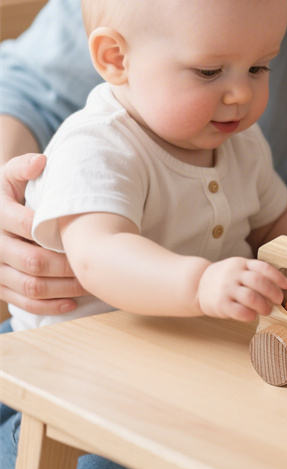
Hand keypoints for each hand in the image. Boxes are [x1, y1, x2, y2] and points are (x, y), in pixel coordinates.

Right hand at [0, 154, 83, 314]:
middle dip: (66, 265)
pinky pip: (23, 303)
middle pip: (33, 262)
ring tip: (90, 283)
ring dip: (63, 288)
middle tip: (94, 262)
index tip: (83, 234)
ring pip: (30, 286)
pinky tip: (72, 302)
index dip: (55, 233)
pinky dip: (48, 306)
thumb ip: (23, 166)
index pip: (26, 226)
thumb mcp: (11, 175)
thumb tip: (40, 162)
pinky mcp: (0, 287)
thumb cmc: (10, 192)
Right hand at [197, 257, 286, 320]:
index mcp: (242, 264)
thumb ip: (255, 273)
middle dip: (273, 292)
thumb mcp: (239, 268)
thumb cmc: (225, 278)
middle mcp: (234, 274)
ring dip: (263, 305)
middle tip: (279, 300)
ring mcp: (226, 289)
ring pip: (250, 297)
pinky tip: (253, 316)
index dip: (278, 277)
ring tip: (267, 310)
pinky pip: (238, 311)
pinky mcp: (220, 304)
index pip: (264, 267)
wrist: (198, 284)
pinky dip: (249, 314)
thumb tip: (280, 286)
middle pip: (259, 281)